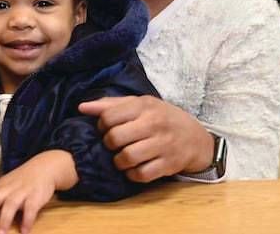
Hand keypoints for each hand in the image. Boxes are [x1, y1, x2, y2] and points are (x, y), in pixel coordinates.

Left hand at [0, 150, 75, 233]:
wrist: (44, 167)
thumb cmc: (23, 179)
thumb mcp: (6, 185)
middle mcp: (8, 188)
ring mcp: (22, 191)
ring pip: (10, 204)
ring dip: (4, 220)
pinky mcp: (36, 195)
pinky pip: (31, 208)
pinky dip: (27, 220)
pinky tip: (24, 231)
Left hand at [78, 96, 212, 182]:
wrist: (196, 138)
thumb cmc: (161, 118)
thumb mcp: (140, 104)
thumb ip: (110, 105)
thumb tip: (82, 107)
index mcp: (144, 106)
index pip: (109, 116)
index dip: (101, 125)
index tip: (106, 129)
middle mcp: (154, 124)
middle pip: (116, 137)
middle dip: (108, 144)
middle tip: (113, 145)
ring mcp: (163, 145)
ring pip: (127, 157)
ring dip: (119, 161)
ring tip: (122, 157)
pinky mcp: (169, 164)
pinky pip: (141, 174)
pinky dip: (132, 174)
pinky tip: (133, 168)